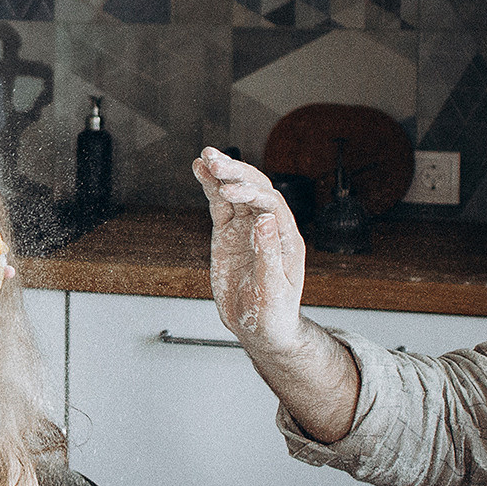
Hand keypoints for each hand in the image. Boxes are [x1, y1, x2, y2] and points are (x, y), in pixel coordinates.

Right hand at [192, 148, 305, 354]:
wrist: (259, 328)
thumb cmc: (273, 314)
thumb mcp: (272, 289)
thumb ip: (269, 253)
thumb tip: (265, 220)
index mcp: (286, 238)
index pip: (272, 204)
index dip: (251, 193)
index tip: (230, 191)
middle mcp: (269, 226)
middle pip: (256, 189)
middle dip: (236, 173)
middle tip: (215, 162)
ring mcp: (248, 227)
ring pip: (236, 192)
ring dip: (222, 173)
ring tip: (205, 158)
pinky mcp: (229, 233)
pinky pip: (220, 205)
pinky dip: (210, 187)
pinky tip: (200, 170)